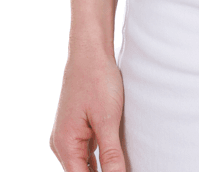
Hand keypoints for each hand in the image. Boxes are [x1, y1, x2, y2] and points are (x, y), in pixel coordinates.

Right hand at [50, 52, 125, 171]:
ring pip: (84, 163)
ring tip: (119, 163)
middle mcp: (61, 143)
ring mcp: (68, 135)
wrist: (90, 52)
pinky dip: (99, 156)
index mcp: (64, 144)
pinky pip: (87, 150)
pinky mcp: (76, 127)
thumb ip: (110, 155)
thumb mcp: (107, 120)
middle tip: (122, 168)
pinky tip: (115, 158)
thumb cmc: (97, 80)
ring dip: (101, 167)